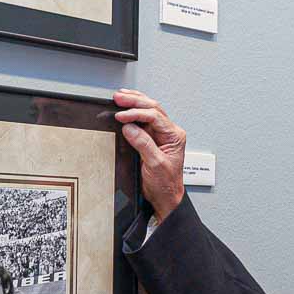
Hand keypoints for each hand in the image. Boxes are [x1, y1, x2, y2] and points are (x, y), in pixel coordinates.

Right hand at [112, 89, 186, 221]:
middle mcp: (169, 132)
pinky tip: (126, 107)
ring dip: (134, 102)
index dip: (136, 113)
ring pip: (149, 111)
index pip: (155, 117)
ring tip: (121, 96)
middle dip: (135, 101)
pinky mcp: (152, 138)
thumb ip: (143, 144)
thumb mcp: (155, 164)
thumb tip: (130, 127)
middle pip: (152, 108)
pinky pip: (143, 120)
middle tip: (119, 98)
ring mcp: (161, 134)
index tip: (121, 116)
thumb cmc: (166, 184)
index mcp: (174, 136)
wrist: (166, 197)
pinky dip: (134, 112)